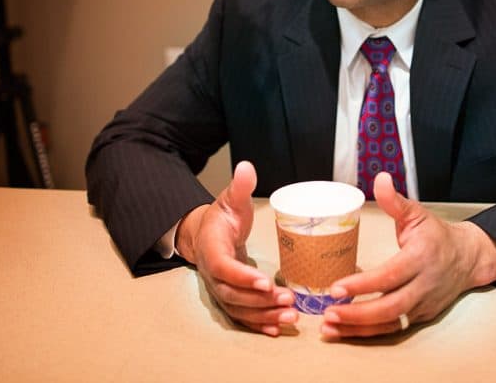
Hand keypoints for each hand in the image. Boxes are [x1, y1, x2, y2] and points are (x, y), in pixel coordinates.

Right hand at [176, 161, 297, 336]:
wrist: (205, 236)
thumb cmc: (222, 217)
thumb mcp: (230, 200)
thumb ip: (239, 187)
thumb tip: (246, 167)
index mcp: (211, 248)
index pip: (223, 266)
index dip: (242, 276)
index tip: (265, 282)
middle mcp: (213, 274)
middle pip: (233, 294)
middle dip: (260, 301)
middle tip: (289, 300)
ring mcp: (220, 289)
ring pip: (239, 309)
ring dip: (264, 316)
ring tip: (290, 316)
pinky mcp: (230, 298)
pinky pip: (242, 316)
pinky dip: (259, 324)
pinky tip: (277, 329)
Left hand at [320, 172, 495, 338]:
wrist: (468, 259)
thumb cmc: (437, 235)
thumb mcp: (417, 214)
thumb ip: (395, 201)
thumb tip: (380, 178)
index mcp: (421, 258)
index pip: (390, 276)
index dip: (363, 285)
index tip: (336, 288)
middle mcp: (423, 286)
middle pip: (390, 308)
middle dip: (357, 315)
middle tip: (328, 313)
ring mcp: (423, 305)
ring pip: (390, 324)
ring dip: (358, 330)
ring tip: (329, 328)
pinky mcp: (420, 318)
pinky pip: (392, 328)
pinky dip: (368, 333)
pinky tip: (345, 331)